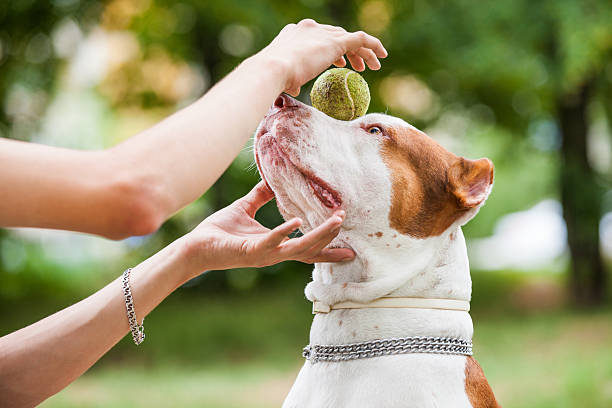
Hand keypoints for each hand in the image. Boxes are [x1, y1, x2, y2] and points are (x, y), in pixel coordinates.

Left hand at [180, 182, 354, 273]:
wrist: (195, 245)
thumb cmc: (219, 230)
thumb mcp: (245, 208)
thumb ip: (260, 196)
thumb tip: (271, 179)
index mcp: (275, 245)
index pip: (307, 250)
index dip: (328, 249)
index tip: (350, 248)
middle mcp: (274, 253)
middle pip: (310, 250)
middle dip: (330, 238)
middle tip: (347, 223)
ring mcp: (264, 254)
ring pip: (298, 248)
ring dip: (318, 235)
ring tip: (336, 221)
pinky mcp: (249, 251)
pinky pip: (271, 242)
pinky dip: (284, 232)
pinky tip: (296, 220)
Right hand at [257, 19, 387, 95]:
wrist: (273, 69)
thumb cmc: (273, 78)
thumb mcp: (283, 78)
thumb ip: (291, 81)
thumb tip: (292, 89)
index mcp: (294, 33)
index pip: (319, 36)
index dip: (331, 50)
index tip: (339, 63)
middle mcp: (310, 28)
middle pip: (336, 35)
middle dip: (348, 51)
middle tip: (357, 67)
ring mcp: (323, 33)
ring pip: (350, 38)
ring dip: (362, 52)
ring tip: (372, 67)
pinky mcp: (336, 41)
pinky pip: (361, 40)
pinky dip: (373, 45)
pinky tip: (381, 55)